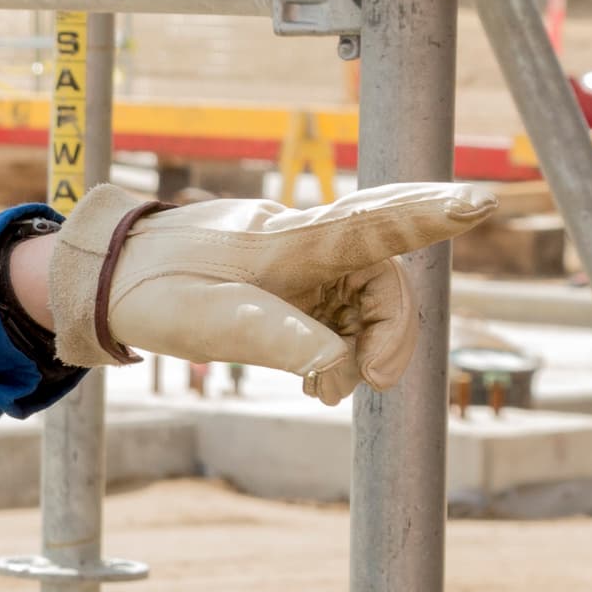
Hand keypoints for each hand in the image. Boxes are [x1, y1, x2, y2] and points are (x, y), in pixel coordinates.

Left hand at [46, 182, 498, 404]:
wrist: (113, 279)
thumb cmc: (159, 290)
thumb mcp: (211, 322)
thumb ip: (276, 338)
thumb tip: (337, 364)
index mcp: (290, 239)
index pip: (372, 222)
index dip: (428, 213)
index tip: (478, 201)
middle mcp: (308, 244)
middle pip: (385, 278)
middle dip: (393, 332)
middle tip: (377, 381)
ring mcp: (306, 265)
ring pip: (368, 305)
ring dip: (363, 351)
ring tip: (324, 390)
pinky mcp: (298, 286)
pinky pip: (344, 317)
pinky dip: (343, 352)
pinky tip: (320, 382)